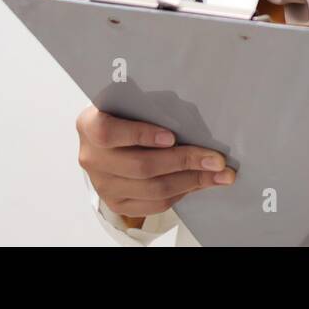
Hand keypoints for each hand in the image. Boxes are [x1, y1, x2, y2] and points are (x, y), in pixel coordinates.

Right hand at [76, 106, 236, 228]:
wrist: (105, 140)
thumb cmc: (125, 115)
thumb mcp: (130, 103)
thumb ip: (152, 107)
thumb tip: (194, 119)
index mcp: (90, 125)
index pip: (109, 133)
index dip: (141, 135)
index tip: (172, 136)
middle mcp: (91, 158)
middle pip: (141, 166)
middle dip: (185, 161)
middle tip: (216, 159)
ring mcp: (102, 184)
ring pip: (152, 189)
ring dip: (191, 181)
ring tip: (218, 174)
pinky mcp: (116, 203)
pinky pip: (153, 204)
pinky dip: (181, 194)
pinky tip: (199, 182)